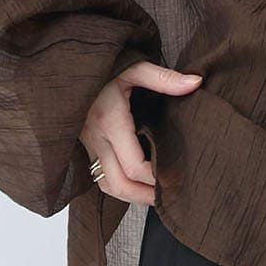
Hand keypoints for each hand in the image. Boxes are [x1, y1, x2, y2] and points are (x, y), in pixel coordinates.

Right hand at [80, 61, 202, 202]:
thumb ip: (164, 78)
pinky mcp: (86, 147)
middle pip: (118, 184)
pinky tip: (137, 184)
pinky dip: (119, 185)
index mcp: (109, 121)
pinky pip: (100, 177)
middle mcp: (96, 139)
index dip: (154, 178)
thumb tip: (195, 83)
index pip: (133, 165)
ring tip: (155, 195)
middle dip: (144, 197)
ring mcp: (89, 145)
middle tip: (170, 198)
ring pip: (107, 185)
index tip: (176, 176)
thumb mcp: (134, 67)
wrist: (69, 70)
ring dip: (131, 196)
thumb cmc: (103, 68)